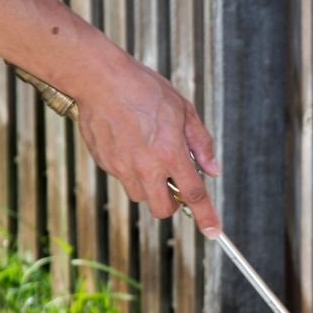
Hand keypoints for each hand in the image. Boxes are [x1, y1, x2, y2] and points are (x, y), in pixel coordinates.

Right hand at [72, 47, 221, 236]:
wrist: (100, 80)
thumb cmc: (143, 89)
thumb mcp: (183, 110)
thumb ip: (201, 143)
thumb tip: (212, 169)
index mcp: (170, 153)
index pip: (193, 194)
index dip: (206, 216)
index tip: (213, 231)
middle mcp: (146, 166)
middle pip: (162, 209)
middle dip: (171, 202)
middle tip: (172, 181)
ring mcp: (122, 168)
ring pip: (140, 196)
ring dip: (149, 185)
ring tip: (147, 154)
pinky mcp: (105, 164)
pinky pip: (122, 178)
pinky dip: (130, 169)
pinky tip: (129, 142)